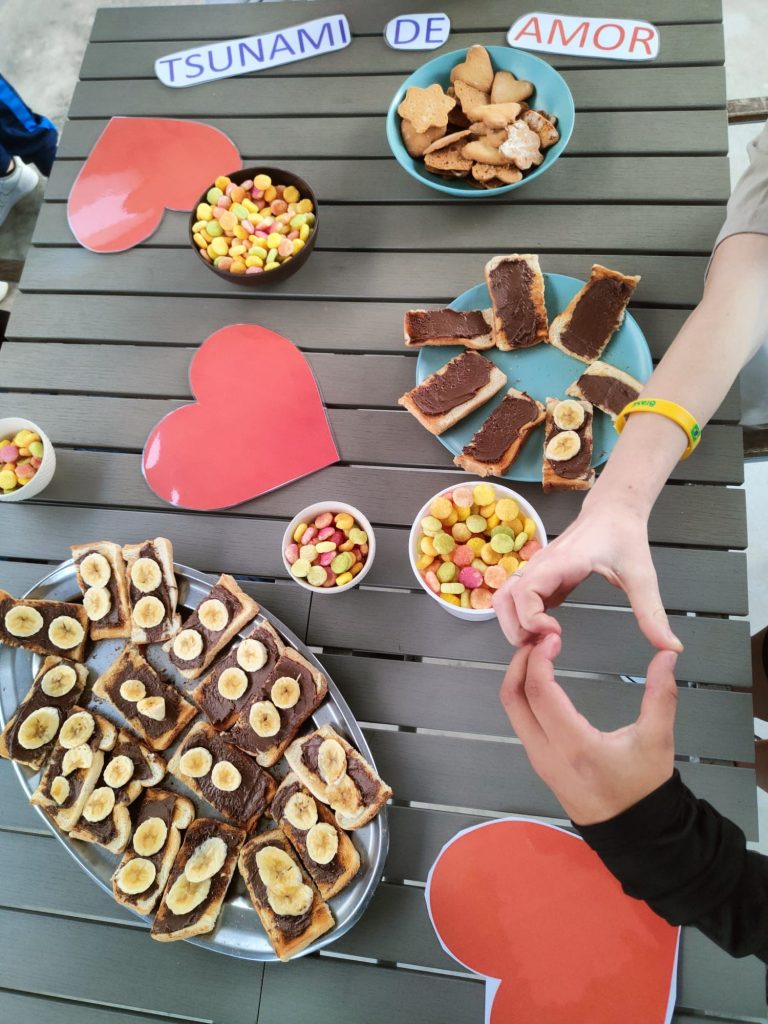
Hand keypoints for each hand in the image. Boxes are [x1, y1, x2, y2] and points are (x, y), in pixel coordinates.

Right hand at [492, 500, 682, 651]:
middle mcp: (541, 565)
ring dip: (512, 623)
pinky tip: (546, 631)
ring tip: (539, 642)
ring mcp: (536, 570)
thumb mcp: (642, 576)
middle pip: (504, 599)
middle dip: (515, 628)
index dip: (531, 618)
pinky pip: (516, 598)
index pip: (525, 591)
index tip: (555, 633)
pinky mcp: (539, 576)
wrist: (613, 509)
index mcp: (562, 562)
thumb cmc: (624, 537)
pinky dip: (521, 617)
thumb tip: (671, 647)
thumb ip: (652, 613)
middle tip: (543, 647)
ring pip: (503, 598)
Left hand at [500, 633, 677, 824]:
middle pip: (513, 699)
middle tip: (538, 639)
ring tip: (540, 654)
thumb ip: (661, 694)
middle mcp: (547, 752)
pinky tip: (542, 679)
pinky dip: (524, 695)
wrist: (635, 834)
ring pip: (513, 711)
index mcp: (574, 745)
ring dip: (520, 678)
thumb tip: (668, 654)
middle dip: (520, 662)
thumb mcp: (658, 740)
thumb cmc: (644, 787)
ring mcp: (538, 759)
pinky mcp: (539, 762)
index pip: (539, 693)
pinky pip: (521, 722)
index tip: (553, 638)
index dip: (539, 659)